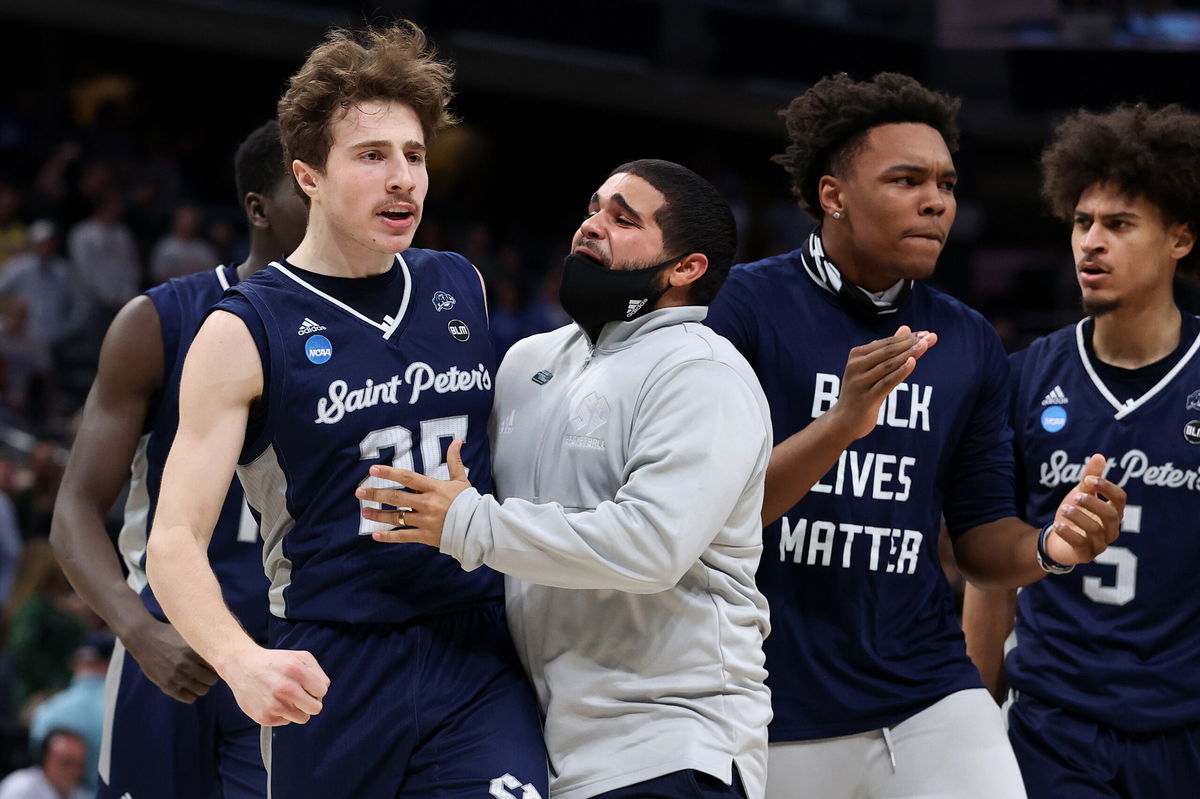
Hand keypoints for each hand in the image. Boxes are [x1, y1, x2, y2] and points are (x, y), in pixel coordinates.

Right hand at [124, 617, 219, 702]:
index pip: (218, 666)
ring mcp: (177, 676)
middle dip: (211, 677)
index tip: (215, 664)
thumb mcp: (189, 634)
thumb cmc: (170, 634)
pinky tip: (188, 687)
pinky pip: (188, 698)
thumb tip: (226, 649)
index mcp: (196, 650)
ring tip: (197, 680)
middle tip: (206, 673)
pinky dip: (191, 695)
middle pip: (212, 680)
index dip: (218, 665)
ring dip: (202, 686)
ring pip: (202, 690)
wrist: (144, 638)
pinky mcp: (167, 685)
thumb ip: (205, 642)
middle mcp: (188, 664)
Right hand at [221, 645, 330, 725]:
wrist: (242, 666)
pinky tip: (273, 701)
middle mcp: (284, 688)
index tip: (308, 685)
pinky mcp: (265, 718)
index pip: (322, 691)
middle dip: (311, 702)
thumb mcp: (299, 656)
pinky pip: (286, 722)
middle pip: (316, 708)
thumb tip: (324, 689)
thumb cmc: (274, 662)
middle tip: (301, 695)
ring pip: (303, 718)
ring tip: (286, 698)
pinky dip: (283, 714)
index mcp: (295, 670)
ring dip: (298, 709)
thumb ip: (317, 672)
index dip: (317, 688)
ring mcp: (273, 705)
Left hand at [356, 439, 472, 546]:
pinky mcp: (425, 536)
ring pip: (397, 517)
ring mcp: (425, 521)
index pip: (407, 478)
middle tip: (359, 492)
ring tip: (363, 512)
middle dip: (376, 494)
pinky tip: (375, 535)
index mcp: (434, 488)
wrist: (478, 526)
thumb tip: (456, 441)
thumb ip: (454, 461)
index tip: (373, 471)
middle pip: (396, 497)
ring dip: (378, 515)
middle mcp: (426, 504)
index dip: (389, 473)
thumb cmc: (469, 502)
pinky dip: (388, 536)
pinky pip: (403, 536)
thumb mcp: (461, 479)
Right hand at [827, 325, 937, 440]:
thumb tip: (906, 328)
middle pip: (888, 351)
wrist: (843, 421)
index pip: (886, 343)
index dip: (907, 338)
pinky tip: (912, 363)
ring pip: (888, 365)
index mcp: (857, 355)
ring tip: (925, 346)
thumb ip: (889, 349)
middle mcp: (856, 366)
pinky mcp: (866, 398)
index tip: (927, 333)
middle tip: (930, 337)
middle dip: (910, 343)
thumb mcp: (873, 368)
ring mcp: (860, 382)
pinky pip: (886, 383)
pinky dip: (900, 372)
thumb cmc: (861, 391)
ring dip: (908, 354)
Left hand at [1044, 453, 1126, 565]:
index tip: (1089, 479)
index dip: (1107, 487)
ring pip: (1095, 530)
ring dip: (1078, 517)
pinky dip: (1069, 534)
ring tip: (1064, 508)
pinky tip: (1058, 525)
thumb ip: (1090, 478)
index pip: (1120, 499)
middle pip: (1111, 515)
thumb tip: (1099, 456)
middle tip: (1076, 496)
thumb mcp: (1081, 493)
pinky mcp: (1086, 554)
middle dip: (1094, 503)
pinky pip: (1081, 545)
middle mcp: (1111, 529)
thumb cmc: (1075, 513)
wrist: (1057, 538)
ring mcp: (1100, 543)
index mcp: (1113, 512)